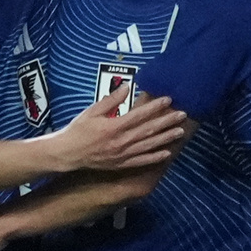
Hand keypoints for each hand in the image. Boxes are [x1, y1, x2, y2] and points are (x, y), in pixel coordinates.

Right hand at [51, 86, 185, 170]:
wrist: (68, 154)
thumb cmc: (78, 130)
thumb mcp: (92, 111)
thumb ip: (111, 100)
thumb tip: (127, 87)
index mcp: (114, 126)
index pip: (140, 115)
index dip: (155, 107)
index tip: (168, 100)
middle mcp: (121, 142)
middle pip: (149, 130)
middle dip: (167, 122)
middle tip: (182, 115)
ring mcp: (122, 155)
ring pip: (149, 146)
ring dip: (166, 138)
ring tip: (180, 132)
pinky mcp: (121, 164)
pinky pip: (141, 161)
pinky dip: (155, 158)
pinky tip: (167, 153)